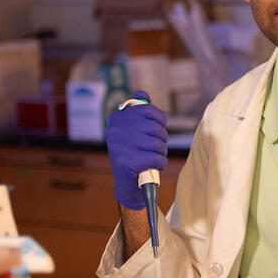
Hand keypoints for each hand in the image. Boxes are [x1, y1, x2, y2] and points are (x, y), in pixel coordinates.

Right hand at [105, 91, 167, 209]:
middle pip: (155, 128)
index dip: (159, 119)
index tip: (158, 127)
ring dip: (161, 152)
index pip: (148, 109)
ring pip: (158, 144)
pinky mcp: (127, 162)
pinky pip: (157, 158)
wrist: (126, 183)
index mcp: (117, 118)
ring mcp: (120, 146)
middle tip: (156, 147)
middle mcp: (115, 129)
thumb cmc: (134, 152)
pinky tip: (154, 166)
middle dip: (161, 139)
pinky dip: (160, 163)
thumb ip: (138, 111)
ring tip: (154, 157)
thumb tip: (142, 94)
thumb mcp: (134, 130)